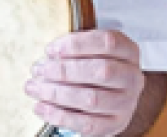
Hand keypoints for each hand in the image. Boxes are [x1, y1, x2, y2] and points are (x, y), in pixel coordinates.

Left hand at [25, 29, 144, 135]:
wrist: (112, 96)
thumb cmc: (94, 66)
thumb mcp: (88, 49)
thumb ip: (71, 49)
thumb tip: (48, 57)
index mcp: (127, 52)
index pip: (108, 42)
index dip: (76, 44)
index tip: (51, 49)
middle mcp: (132, 77)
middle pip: (102, 71)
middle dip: (65, 70)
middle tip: (40, 70)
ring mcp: (126, 103)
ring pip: (92, 99)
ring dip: (57, 93)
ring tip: (34, 88)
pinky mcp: (115, 124)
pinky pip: (87, 123)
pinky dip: (60, 115)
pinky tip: (41, 107)